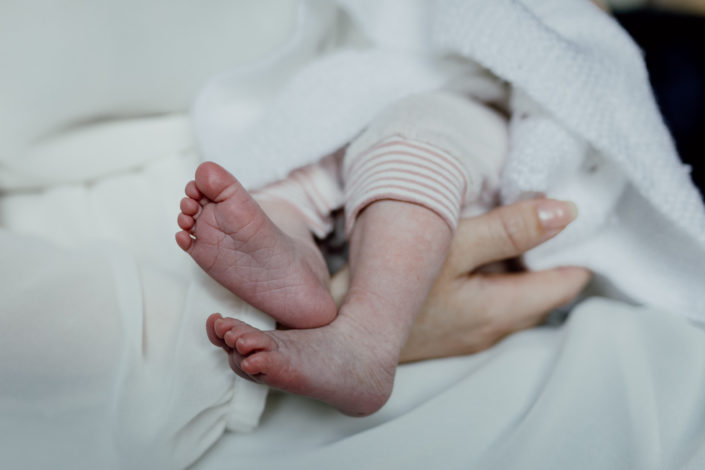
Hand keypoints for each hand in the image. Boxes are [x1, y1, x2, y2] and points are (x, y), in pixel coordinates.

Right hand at [398, 198, 590, 361]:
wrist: (337, 326)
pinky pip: (487, 305)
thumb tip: (568, 212)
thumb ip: (513, 229)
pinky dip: (495, 281)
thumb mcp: (456, 244)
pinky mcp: (446, 332)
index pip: (564, 286)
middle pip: (541, 296)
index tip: (581, 222)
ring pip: (513, 300)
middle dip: (552, 261)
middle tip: (550, 220)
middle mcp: (490, 330)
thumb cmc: (394, 282)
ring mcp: (466, 335)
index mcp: (502, 311)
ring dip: (521, 271)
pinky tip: (478, 259)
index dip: (578, 253)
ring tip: (517, 233)